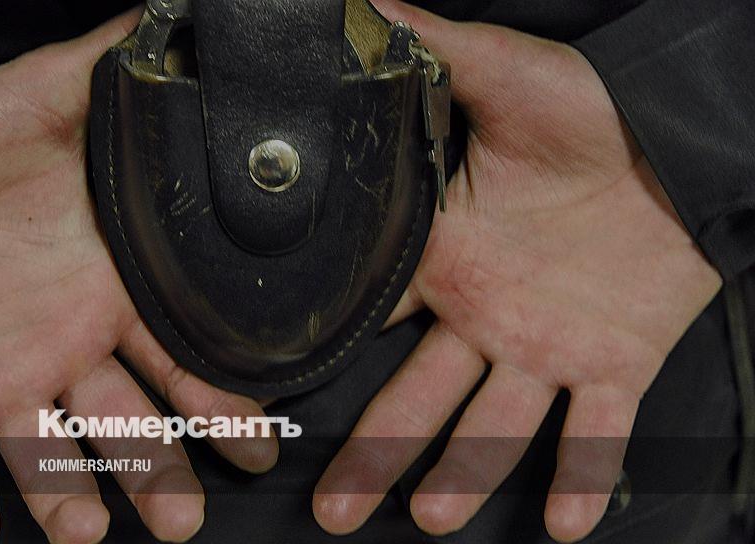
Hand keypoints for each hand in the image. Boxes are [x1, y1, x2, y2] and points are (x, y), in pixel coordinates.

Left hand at [0, 8, 277, 543]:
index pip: (181, 353)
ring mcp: (6, 383)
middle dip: (161, 472)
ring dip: (72, 499)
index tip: (257, 438)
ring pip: (52, 457)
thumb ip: (115, 75)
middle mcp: (70, 347)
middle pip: (129, 425)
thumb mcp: (44, 101)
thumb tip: (182, 27)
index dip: (220, 398)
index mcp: (111, 290)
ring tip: (88, 532)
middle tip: (186, 518)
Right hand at [314, 2, 721, 541]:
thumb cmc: (589, 111)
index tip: (274, 399)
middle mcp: (481, 313)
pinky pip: (596, 429)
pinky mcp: (613, 362)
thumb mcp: (504, 75)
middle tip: (329, 508)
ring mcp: (543, 344)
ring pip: (491, 422)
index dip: (321, 354)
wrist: (680, 144)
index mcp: (444, 255)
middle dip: (374, 452)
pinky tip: (563, 527)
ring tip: (425, 518)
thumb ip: (432, 51)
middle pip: (416, 394)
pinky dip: (582, 476)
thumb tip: (359, 9)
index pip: (369, 312)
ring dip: (462, 471)